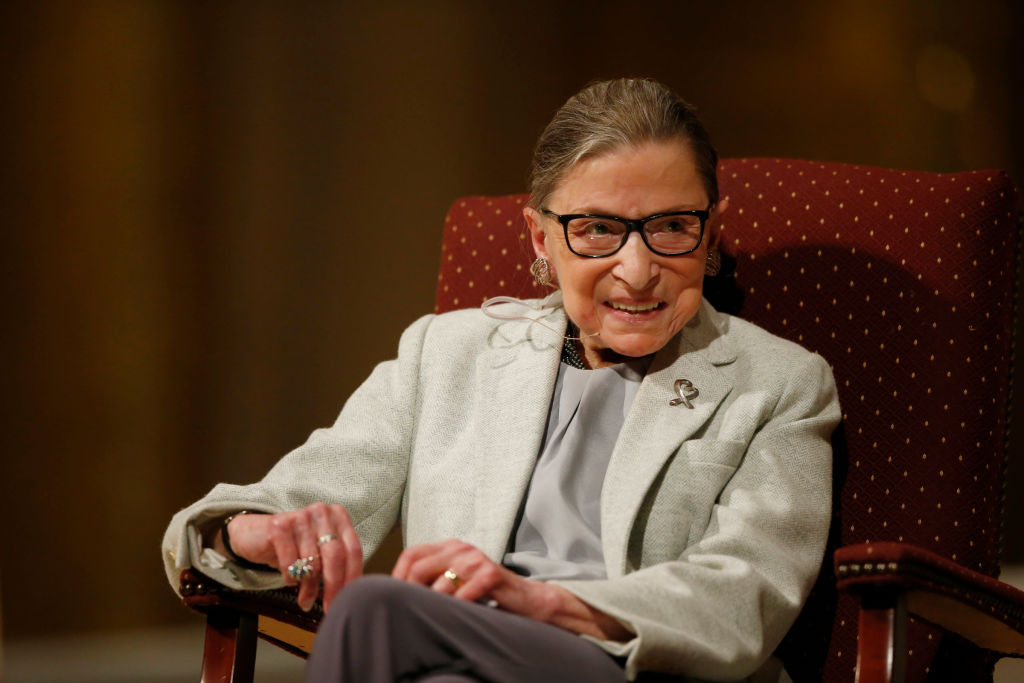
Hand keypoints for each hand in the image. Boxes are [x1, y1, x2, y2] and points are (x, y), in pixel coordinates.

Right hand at [220, 503, 361, 611]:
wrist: (254, 534)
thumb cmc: (293, 545)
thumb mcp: (318, 551)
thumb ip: (336, 564)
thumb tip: (350, 594)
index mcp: (338, 517)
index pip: (353, 550)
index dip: (353, 578)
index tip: (349, 599)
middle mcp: (322, 513)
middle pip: (336, 556)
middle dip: (334, 587)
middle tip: (329, 608)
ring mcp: (301, 517)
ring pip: (313, 563)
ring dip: (309, 589)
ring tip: (306, 599)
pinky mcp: (279, 526)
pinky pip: (291, 563)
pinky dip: (291, 578)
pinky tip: (290, 580)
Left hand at [392, 539, 631, 640]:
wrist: (527, 599)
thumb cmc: (486, 594)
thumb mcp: (456, 582)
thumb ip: (432, 580)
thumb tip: (397, 594)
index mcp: (449, 547)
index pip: (411, 554)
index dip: (398, 576)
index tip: (394, 597)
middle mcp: (460, 548)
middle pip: (420, 567)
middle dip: (410, 593)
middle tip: (410, 612)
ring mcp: (476, 559)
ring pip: (439, 585)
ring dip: (435, 606)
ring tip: (437, 618)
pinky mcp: (491, 573)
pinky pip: (463, 595)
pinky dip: (457, 609)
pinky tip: (459, 616)